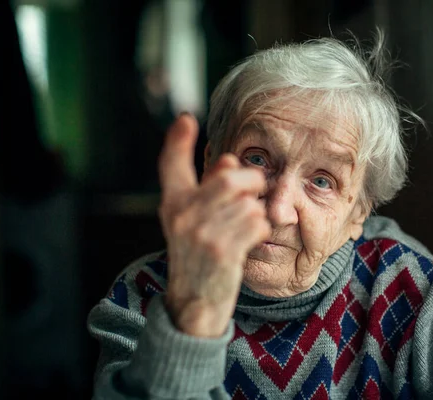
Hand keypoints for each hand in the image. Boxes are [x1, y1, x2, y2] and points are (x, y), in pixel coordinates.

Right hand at [158, 114, 270, 336]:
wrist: (194, 304)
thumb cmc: (199, 258)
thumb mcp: (195, 223)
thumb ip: (210, 191)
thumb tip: (230, 160)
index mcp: (172, 204)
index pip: (170, 165)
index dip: (177, 141)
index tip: (185, 118)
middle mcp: (182, 215)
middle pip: (228, 178)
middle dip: (251, 180)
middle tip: (256, 189)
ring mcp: (201, 233)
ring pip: (248, 202)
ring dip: (257, 211)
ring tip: (249, 225)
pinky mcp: (222, 251)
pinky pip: (256, 223)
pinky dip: (261, 229)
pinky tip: (251, 240)